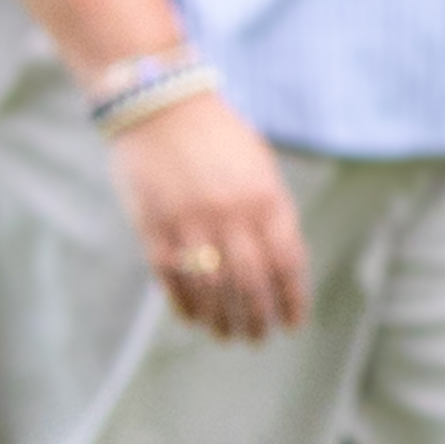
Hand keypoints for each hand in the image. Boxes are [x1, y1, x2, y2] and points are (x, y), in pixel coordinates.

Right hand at [112, 89, 311, 336]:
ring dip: (221, 319)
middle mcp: (230, 214)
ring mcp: (190, 221)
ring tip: (227, 335)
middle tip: (257, 339)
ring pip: (211, 289)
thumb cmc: (218, 137)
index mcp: (265, 199)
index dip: (292, 300)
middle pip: (251, 284)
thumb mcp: (260, 168)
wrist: (160, 104)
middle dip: (257, 318)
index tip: (292, 324)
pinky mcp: (153, 225)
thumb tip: (282, 269)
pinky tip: (193, 319)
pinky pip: (172, 277)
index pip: (287, 264)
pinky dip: (184, 304)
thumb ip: (273, 214)